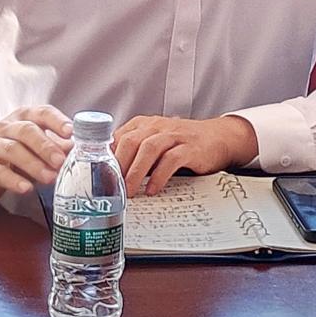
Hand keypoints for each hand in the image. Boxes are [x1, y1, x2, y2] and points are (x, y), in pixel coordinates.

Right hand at [0, 106, 73, 202]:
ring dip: (33, 164)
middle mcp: (6, 127)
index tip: (70, 131)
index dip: (56, 120)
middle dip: (45, 146)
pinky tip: (26, 189)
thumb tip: (76, 150)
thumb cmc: (12, 154)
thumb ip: (55, 147)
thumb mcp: (34, 146)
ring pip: (12, 150)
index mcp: (23, 118)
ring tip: (49, 178)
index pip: (41, 113)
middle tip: (60, 161)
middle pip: (26, 131)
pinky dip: (13, 180)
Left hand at [113, 114, 257, 196]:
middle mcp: (157, 126)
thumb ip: (134, 154)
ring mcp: (174, 135)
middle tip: (112, 188)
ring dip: (136, 172)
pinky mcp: (190, 147)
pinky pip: (171, 159)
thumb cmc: (181, 144)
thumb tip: (109, 176)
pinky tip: (152, 189)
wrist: (218, 138)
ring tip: (129, 191)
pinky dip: (159, 175)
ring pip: (149, 148)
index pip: (118, 137)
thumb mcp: (154, 144)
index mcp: (143, 125)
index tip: (97, 175)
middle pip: (131, 141)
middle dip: (119, 165)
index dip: (105, 156)